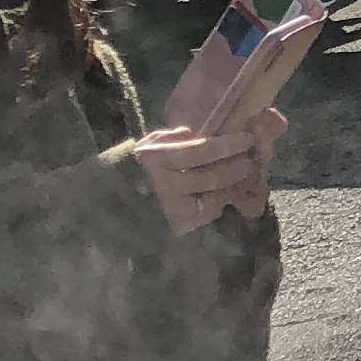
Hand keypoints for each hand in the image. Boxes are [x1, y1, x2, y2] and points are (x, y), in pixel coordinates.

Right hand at [132, 114, 283, 237]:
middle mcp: (167, 185)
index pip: (202, 150)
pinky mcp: (177, 226)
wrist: (109, 204)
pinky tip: (223, 197)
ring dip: (233, 188)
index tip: (247, 139)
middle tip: (251, 161)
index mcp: (158, 159)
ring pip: (214, 198)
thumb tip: (194, 133)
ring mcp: (172, 209)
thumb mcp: (146, 147)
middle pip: (213, 177)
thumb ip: (170, 138)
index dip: (228, 145)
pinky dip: (218, 205)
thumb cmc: (132, 170)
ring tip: (243, 178)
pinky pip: (206, 215)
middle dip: (237, 168)